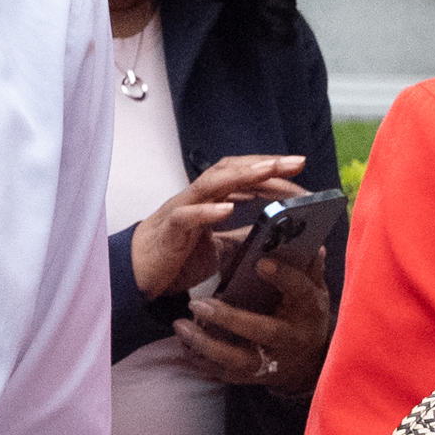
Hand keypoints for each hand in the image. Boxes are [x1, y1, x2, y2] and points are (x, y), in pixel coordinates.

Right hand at [130, 155, 305, 298]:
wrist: (136, 273)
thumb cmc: (176, 256)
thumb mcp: (219, 247)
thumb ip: (242, 238)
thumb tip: (277, 239)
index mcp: (208, 200)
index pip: (241, 174)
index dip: (268, 169)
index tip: (298, 167)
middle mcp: (196, 198)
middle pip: (230, 170)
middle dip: (263, 164)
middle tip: (295, 161)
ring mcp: (181, 210)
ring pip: (210, 184)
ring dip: (240, 176)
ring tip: (267, 171)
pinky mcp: (169, 231)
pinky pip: (186, 216)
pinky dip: (206, 212)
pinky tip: (227, 210)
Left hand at [179, 250, 331, 395]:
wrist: (311, 364)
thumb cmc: (305, 316)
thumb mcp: (313, 290)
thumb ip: (308, 267)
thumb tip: (310, 243)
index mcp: (308, 310)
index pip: (299, 291)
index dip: (282, 277)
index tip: (260, 263)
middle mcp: (292, 338)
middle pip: (263, 331)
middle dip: (230, 319)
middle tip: (197, 304)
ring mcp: (273, 362)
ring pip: (240, 359)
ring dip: (207, 344)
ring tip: (181, 327)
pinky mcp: (255, 377)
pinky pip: (226, 374)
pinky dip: (203, 363)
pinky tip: (183, 348)